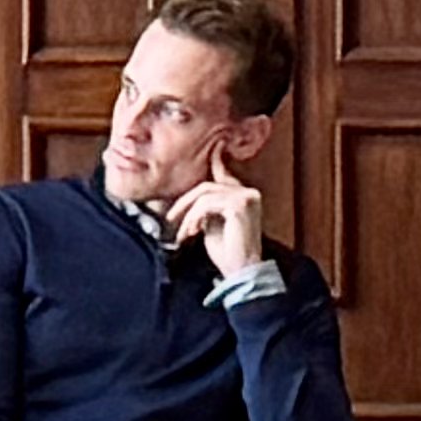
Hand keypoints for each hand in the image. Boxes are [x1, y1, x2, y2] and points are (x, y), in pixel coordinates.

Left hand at [173, 167, 272, 281]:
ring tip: (185, 232)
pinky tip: (193, 232)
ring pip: (204, 196)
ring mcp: (246, 198)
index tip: (210, 149)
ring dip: (188, 215)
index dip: (215, 160)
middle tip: (171, 218)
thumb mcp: (213, 224)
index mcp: (245, 196)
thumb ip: (207, 207)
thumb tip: (194, 198)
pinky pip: (206, 205)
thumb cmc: (228, 252)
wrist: (241, 272)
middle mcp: (249, 193)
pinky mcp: (239, 206)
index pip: (224, 174)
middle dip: (185, 202)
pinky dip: (194, 218)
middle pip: (207, 186)